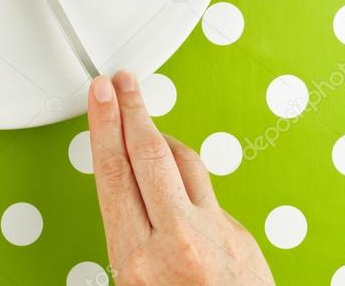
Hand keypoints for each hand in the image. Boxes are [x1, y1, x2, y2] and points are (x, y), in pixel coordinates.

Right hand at [87, 71, 273, 284]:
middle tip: (123, 82)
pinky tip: (181, 199)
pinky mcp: (243, 238)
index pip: (115, 173)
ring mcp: (216, 236)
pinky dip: (189, 191)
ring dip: (162, 140)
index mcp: (139, 260)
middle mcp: (179, 242)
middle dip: (133, 109)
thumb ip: (130, 243)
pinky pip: (208, 198)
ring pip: (185, 164)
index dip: (105, 125)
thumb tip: (124, 199)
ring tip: (146, 128)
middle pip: (150, 154)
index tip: (101, 95)